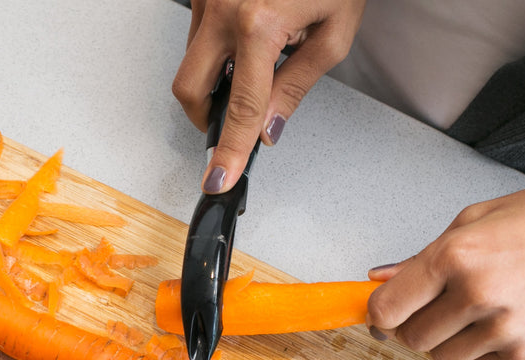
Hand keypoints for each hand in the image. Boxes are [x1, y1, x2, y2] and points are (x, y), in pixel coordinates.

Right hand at [172, 0, 365, 192]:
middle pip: (190, 89)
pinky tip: (246, 39)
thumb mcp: (335, 32)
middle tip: (231, 124)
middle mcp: (224, 9)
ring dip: (214, 77)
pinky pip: (196, 33)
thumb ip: (297, 84)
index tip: (218, 177)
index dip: (229, 150)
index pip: (242, 108)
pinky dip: (216, 48)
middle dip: (205, 116)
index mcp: (260, 24)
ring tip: (255, 62)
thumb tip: (269, 126)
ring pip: (190, 61)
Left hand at [366, 180, 524, 359]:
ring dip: (445, 340)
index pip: (388, 306)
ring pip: (439, 357)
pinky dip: (474, 353)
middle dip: (413, 324)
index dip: (379, 311)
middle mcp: (479, 294)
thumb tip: (381, 278)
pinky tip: (493, 325)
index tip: (383, 310)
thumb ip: (423, 254)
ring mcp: (504, 328)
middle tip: (433, 306)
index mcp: (459, 255)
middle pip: (410, 337)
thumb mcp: (477, 218)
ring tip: (471, 311)